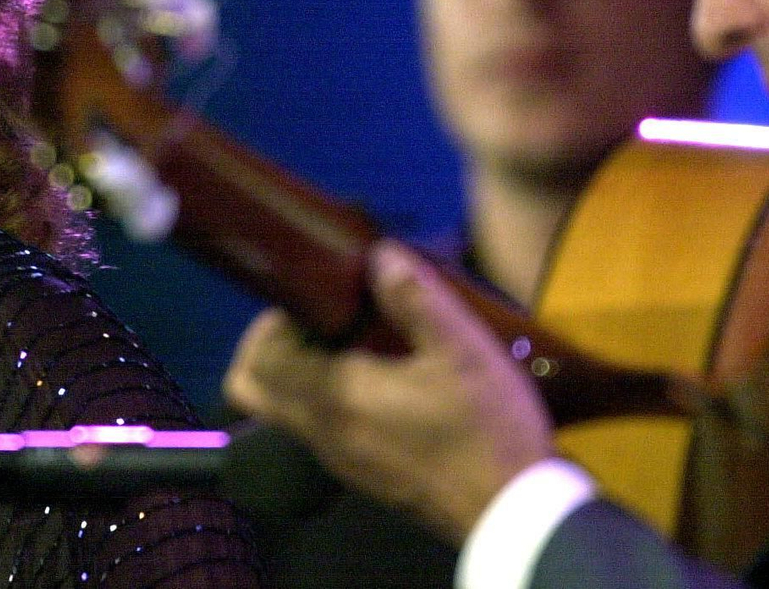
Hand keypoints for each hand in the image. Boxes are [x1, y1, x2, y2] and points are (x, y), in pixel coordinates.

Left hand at [223, 240, 554, 541]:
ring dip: (299, 371)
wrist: (514, 513)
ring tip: (354, 341)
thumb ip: (414, 299)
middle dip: (271, 346)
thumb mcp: (462, 351)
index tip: (312, 299)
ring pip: (283, 409)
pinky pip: (314, 427)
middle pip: (254, 389)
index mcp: (336, 398)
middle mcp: (321, 433)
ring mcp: (337, 459)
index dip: (270, 324)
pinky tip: (378, 377)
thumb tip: (379, 254)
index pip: (258, 361)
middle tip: (319, 318)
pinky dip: (323, 397)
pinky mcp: (359, 473)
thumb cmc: (486, 428)